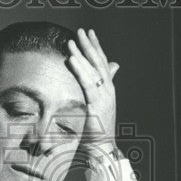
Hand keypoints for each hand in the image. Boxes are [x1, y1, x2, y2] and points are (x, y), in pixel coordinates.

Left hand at [66, 28, 118, 147]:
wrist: (102, 150)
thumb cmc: (97, 131)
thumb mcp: (98, 107)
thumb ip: (98, 91)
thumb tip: (105, 78)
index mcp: (108, 90)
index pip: (102, 63)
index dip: (96, 47)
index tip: (89, 33)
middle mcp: (108, 91)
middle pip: (99, 63)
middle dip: (90, 46)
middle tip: (81, 30)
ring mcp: (104, 98)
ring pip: (93, 71)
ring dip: (82, 55)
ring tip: (72, 41)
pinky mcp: (97, 106)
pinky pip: (87, 85)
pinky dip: (80, 71)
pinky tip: (72, 59)